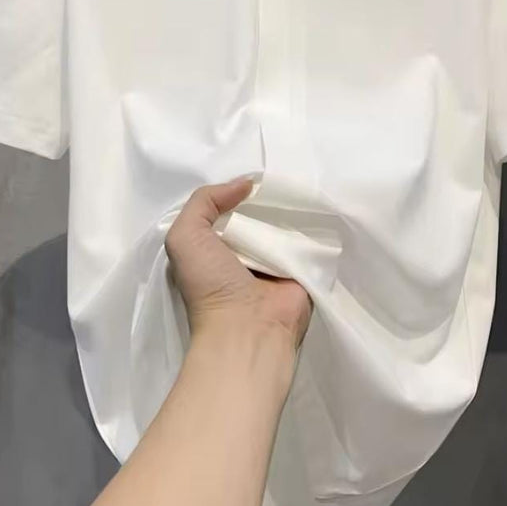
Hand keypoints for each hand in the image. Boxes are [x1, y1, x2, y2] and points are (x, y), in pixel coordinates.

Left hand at [165, 177, 311, 350]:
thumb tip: (245, 184)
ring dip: (293, 210)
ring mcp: (275, 263)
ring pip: (284, 226)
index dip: (235, 193)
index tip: (252, 177)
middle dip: (267, 199)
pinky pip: (310, 241)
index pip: (225, 212)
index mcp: (213, 250)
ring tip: (303, 186)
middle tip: (282, 176)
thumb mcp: (185, 236)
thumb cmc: (210, 283)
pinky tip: (321, 207)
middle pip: (258, 216)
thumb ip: (204, 201)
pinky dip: (315, 226)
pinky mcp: (303, 271)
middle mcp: (243, 256)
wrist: (247, 329)